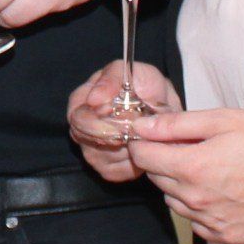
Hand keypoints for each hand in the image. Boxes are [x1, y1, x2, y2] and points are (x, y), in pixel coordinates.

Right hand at [66, 60, 182, 180]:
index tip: (124, 122)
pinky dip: (132, 163)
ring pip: (101, 158)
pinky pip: (115, 171)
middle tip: (137, 130)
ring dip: (126, 148)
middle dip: (115, 136)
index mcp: (81, 100)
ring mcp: (91, 150)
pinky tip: (142, 147)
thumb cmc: (148, 87)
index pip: (77, 118)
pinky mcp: (107, 168)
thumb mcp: (136, 72)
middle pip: (85, 140)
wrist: (166, 107)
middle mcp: (81, 127)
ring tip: (143, 134)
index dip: (98, 123)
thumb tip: (94, 99)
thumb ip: (113, 79)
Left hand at [124, 108, 243, 243]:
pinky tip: (220, 189)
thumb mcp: (223, 120)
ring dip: (179, 184)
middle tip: (189, 145)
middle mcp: (197, 200)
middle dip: (163, 160)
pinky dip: (198, 206)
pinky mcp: (227, 236)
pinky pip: (196, 222)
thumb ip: (177, 125)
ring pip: (174, 202)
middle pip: (157, 179)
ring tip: (209, 166)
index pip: (143, 157)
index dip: (144, 141)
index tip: (154, 134)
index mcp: (193, 168)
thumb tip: (141, 126)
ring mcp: (212, 222)